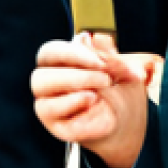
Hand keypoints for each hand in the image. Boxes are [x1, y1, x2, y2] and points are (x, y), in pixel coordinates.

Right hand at [33, 32, 155, 167]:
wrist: (127, 122)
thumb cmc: (116, 90)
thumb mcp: (121, 70)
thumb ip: (109, 56)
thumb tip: (96, 39)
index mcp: (56, 63)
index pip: (50, 52)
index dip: (72, 54)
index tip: (100, 62)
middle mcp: (46, 85)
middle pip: (40, 77)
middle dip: (76, 78)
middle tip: (105, 80)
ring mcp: (48, 107)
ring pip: (44, 105)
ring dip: (75, 100)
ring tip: (99, 98)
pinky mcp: (58, 129)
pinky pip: (65, 127)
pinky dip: (88, 122)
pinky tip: (104, 116)